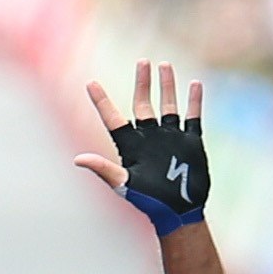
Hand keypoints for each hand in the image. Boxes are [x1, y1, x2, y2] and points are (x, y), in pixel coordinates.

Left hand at [76, 60, 208, 236]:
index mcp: (130, 145)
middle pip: (143, 103)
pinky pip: (192, 116)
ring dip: (167, 86)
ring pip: (168, 105)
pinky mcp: (190, 142)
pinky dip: (193, 101)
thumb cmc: (148, 201)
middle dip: (143, 83)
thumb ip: (103, 169)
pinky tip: (194, 84)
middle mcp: (149, 137)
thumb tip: (78, 159)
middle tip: (143, 62)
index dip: (102, 101)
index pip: (112, 118)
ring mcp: (170, 137)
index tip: (90, 83)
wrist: (178, 211)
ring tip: (165, 65)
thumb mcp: (124, 183)